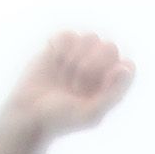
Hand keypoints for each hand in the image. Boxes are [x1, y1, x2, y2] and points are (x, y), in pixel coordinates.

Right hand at [9, 32, 134, 140]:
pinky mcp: (62, 44)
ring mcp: (82, 54)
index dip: (111, 74)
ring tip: (64, 78)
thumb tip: (126, 68)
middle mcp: (101, 67)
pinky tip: (54, 64)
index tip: (96, 88)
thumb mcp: (89, 114)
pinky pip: (69, 34)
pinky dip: (60, 50)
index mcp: (112, 85)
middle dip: (90, 67)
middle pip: (110, 47)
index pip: (127, 66)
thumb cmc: (60, 118)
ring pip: (91, 38)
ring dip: (74, 60)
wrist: (27, 112)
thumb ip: (112, 95)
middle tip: (74, 87)